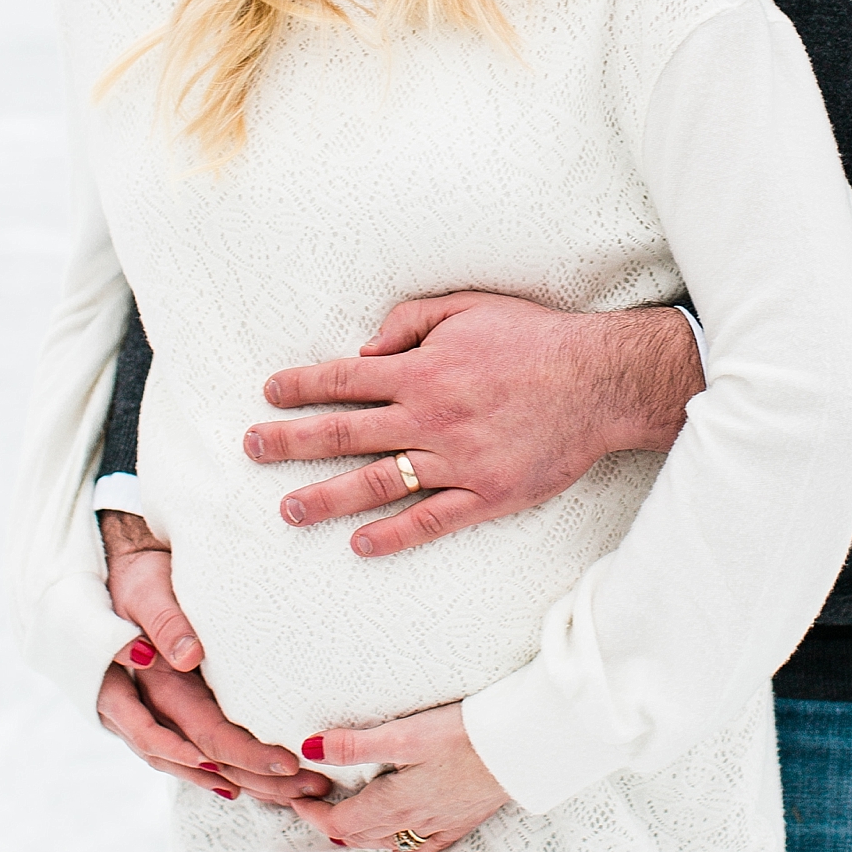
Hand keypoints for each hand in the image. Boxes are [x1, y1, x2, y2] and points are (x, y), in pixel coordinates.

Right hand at [97, 514, 331, 805]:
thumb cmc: (137, 580)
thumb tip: (186, 657)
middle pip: (203, 758)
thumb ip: (164, 621)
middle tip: (307, 787)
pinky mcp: (158, 715)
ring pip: (195, 765)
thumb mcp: (146, 592)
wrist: (118, 575)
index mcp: (145, 684)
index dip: (242, 752)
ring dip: (244, 782)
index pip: (200, 730)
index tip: (287, 762)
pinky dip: (219, 773)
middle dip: (255, 777)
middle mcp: (145, 710)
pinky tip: (248, 785)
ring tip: (293, 794)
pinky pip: (187, 755)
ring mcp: (149, 717)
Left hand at [245, 292, 702, 557]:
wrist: (599, 379)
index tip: (267, 395)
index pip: (344, 379)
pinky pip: (433, 519)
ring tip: (288, 510)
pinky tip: (361, 545)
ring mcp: (458, 459)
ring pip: (379, 482)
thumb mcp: (468, 306)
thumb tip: (365, 351)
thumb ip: (409, 321)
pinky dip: (396, 534)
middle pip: (345, 432)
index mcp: (422, 369)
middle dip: (292, 441)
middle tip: (252, 450)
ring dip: (327, 497)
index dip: (301, 387)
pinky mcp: (488, 493)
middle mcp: (431, 416)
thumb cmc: (533, 338)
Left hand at [289, 704, 509, 851]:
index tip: (297, 799)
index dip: (314, 813)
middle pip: (361, 835)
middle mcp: (413, 823)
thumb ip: (355, 745)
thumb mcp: (403, 734)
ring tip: (346, 823)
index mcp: (393, 803)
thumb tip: (309, 749)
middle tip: (313, 807)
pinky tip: (401, 849)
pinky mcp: (462, 822)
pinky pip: (422, 847)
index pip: (341, 820)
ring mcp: (439, 826)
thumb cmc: (464, 736)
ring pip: (388, 843)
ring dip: (362, 836)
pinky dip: (402, 848)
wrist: (522, 749)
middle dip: (332, 824)